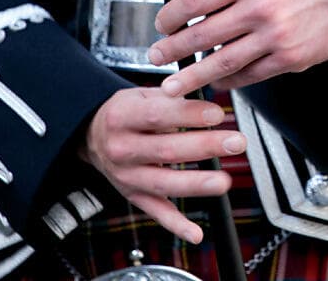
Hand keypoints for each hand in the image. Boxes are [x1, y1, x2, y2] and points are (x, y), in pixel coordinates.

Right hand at [80, 87, 246, 242]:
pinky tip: (196, 233)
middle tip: (236, 142)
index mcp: (122, 117)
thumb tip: (207, 105)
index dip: (188, 115)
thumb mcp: (141, 95)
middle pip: (166, 150)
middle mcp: (121, 148)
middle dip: (205, 147)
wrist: (92, 136)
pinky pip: (155, 212)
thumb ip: (172, 98)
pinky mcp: (133, 195)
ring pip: (163, 183)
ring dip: (196, 184)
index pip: (157, 116)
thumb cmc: (125, 113)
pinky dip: (176, 225)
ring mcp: (126, 176)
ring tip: (224, 181)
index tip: (217, 114)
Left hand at [150, 0, 327, 93]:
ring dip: (194, 76)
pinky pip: (250, 75)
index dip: (170, 15)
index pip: (194, 0)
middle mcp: (259, 9)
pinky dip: (230, 81)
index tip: (161, 24)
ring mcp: (275, 37)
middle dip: (173, 50)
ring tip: (174, 85)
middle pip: (202, 35)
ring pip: (222, 62)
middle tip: (156, 58)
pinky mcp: (290, 59)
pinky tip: (218, 82)